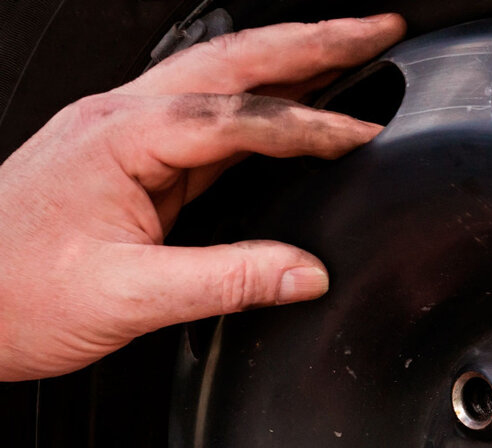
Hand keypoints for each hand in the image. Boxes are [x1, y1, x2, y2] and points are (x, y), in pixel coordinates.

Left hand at [0, 15, 405, 380]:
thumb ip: (228, 280)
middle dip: (315, 39)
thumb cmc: (14, 295)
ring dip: (291, 55)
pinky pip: (211, 110)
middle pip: (235, 59)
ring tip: (353, 47)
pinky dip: (263, 97)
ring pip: (223, 72)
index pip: (239, 117)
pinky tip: (293, 102)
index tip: (364, 134)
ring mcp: (125, 130)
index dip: (310, 124)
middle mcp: (121, 117)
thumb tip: (306, 273)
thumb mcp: (129, 297)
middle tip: (379, 29)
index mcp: (120, 138)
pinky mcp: (130, 154)